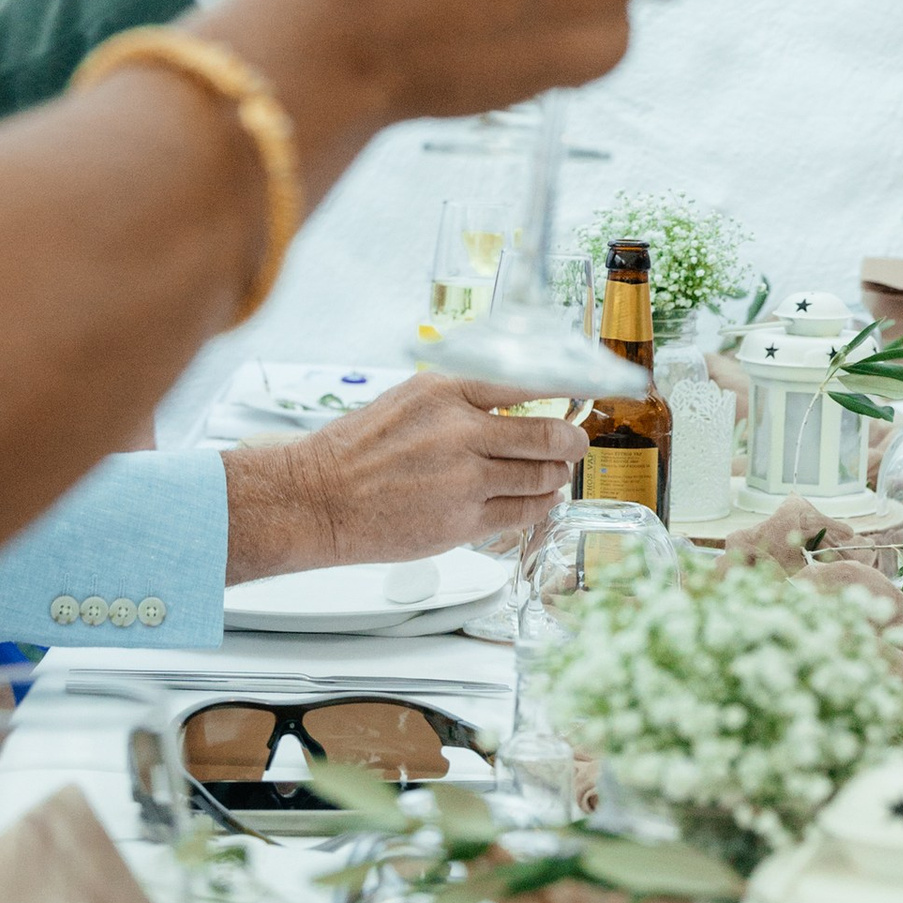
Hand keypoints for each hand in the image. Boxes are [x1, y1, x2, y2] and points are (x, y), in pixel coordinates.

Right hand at [226, 376, 588, 580]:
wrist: (318, 498)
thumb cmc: (359, 451)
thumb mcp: (409, 400)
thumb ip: (462, 400)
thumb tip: (519, 405)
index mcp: (445, 392)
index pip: (527, 382)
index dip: (566, 388)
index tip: (584, 391)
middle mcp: (460, 432)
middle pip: (546, 436)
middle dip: (571, 441)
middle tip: (576, 443)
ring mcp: (464, 480)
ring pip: (540, 477)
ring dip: (556, 475)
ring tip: (556, 473)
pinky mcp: (463, 521)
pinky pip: (522, 511)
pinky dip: (541, 504)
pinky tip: (542, 498)